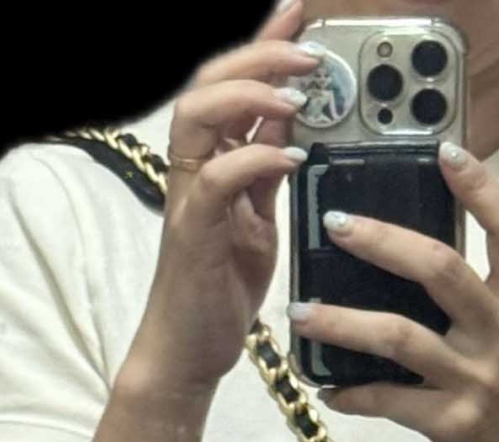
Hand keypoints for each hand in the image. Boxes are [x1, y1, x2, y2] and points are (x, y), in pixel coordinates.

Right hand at [124, 0, 320, 401]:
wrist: (190, 351)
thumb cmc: (220, 289)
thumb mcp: (260, 218)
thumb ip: (268, 168)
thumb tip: (293, 120)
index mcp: (212, 161)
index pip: (231, 84)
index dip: (262, 42)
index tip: (298, 12)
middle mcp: (193, 169)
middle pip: (208, 82)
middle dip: (258, 54)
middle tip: (308, 51)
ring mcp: (189, 197)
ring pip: (199, 115)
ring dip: (250, 95)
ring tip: (296, 96)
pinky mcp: (192, 231)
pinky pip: (215, 177)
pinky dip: (253, 158)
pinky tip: (288, 157)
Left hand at [287, 143, 498, 441]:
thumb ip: (484, 305)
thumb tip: (415, 266)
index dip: (480, 186)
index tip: (443, 149)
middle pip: (440, 269)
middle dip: (381, 241)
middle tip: (335, 223)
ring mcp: (477, 383)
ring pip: (399, 337)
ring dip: (340, 321)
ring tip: (301, 312)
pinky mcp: (454, 428)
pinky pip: (389, 402)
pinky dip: (351, 394)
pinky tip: (326, 388)